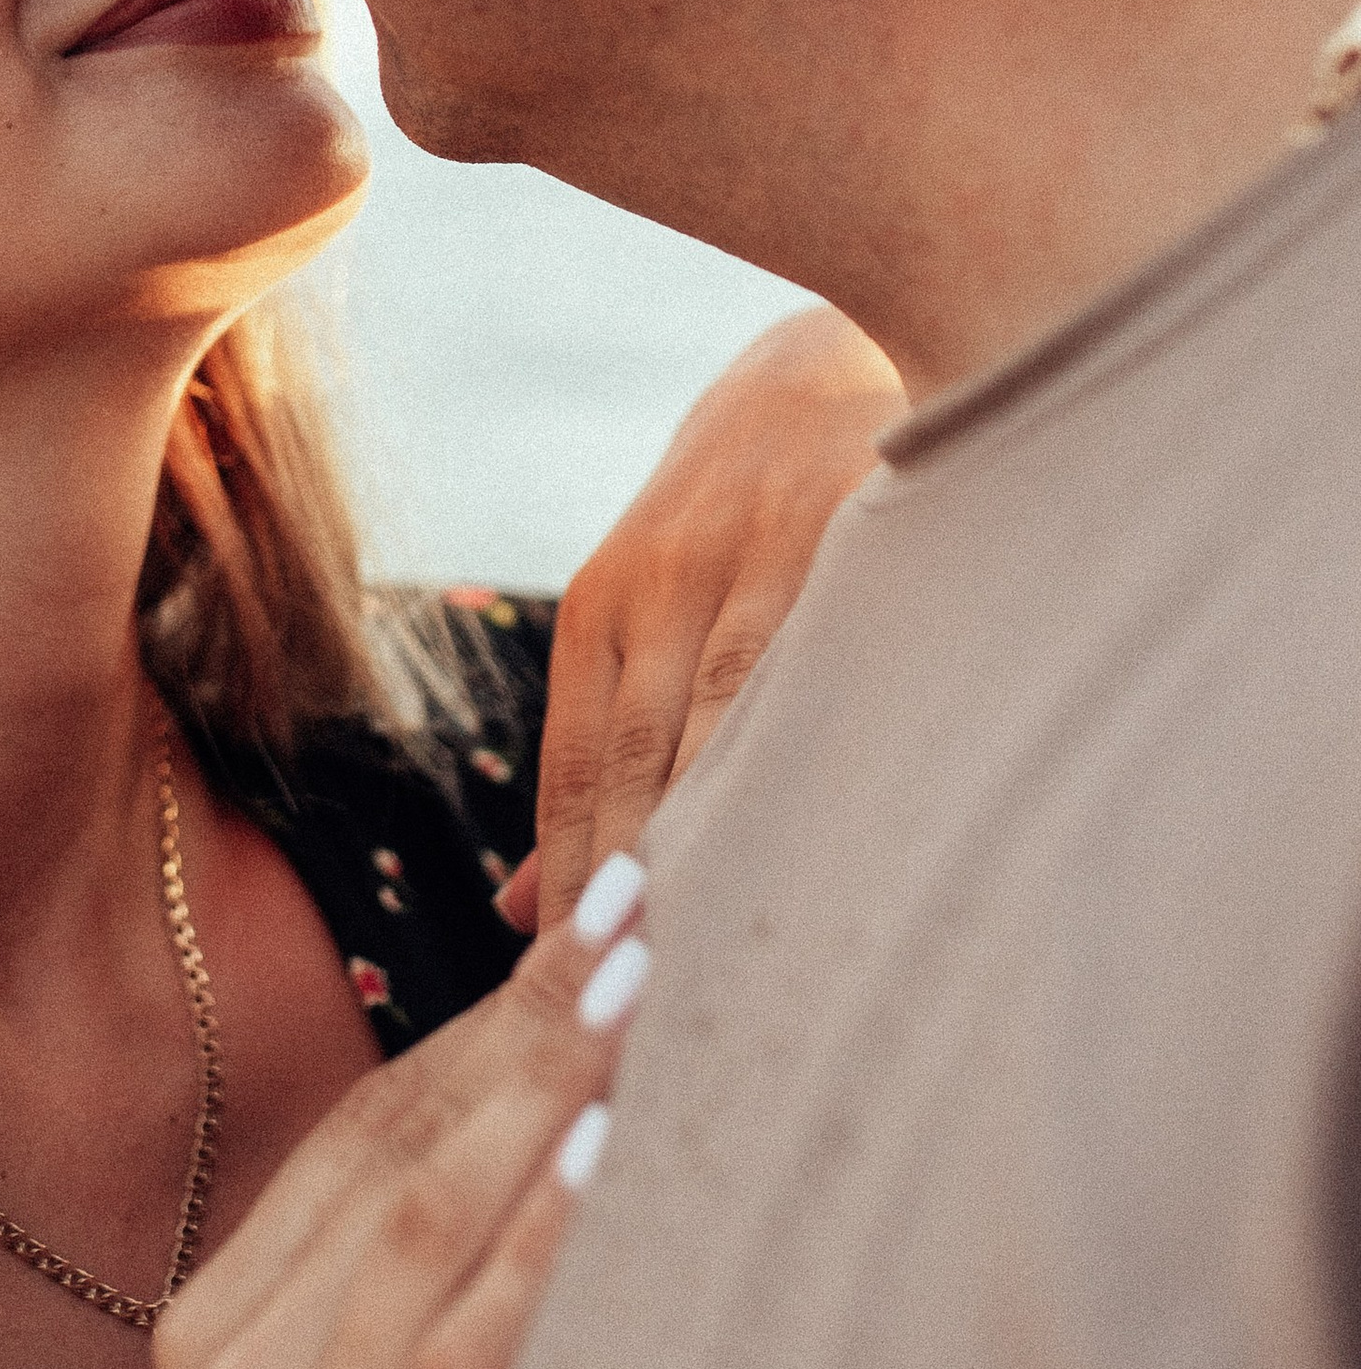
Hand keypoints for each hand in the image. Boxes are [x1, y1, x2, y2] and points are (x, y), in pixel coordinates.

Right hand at [0, 877, 648, 1368]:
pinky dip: (544, 1251)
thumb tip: (548, 1166)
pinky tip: (618, 1168)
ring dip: (551, 1093)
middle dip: (530, 1016)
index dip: (483, 1017)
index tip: (593, 920)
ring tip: (655, 987)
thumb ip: (380, 1326)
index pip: (363, 1136)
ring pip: (427, 1221)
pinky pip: (465, 1362)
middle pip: (397, 1149)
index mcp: (211, 1334)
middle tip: (650, 903)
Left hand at [521, 302, 898, 935]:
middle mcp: (665, 577)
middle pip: (639, 767)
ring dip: (716, 841)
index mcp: (604, 605)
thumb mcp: (641, 610)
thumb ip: (593, 755)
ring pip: (728, 725)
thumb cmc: (731, 518)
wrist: (821, 354)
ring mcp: (759, 552)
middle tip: (627, 1014)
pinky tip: (827, 835)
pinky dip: (816, 753)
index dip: (574, 888)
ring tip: (712, 959)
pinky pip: (826, 665)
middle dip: (628, 892)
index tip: (567, 995)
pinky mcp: (849, 529)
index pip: (578, 775)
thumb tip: (520, 910)